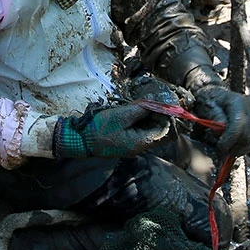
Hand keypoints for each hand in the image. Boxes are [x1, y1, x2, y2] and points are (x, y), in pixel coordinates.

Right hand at [51, 101, 166, 160]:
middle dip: (157, 117)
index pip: (163, 131)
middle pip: (156, 133)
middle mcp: (140, 147)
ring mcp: (132, 146)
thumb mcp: (121, 115)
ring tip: (143, 105)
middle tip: (153, 102)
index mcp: (142, 142)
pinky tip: (134, 113)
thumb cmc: (102, 128)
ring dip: (148, 119)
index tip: (164, 104)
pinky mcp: (125, 143)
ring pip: (147, 132)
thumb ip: (140, 109)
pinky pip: (138, 133)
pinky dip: (139, 123)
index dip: (165, 117)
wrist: (83, 140)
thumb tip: (155, 102)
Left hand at [190, 83, 249, 159]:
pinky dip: (244, 148)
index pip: (239, 124)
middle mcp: (249, 110)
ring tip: (227, 150)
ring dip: (239, 149)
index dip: (230, 139)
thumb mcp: (207, 104)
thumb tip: (220, 132)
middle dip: (234, 146)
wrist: (215, 93)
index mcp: (237, 101)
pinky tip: (234, 148)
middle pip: (247, 134)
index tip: (220, 146)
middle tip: (222, 150)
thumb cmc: (209, 98)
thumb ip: (214, 117)